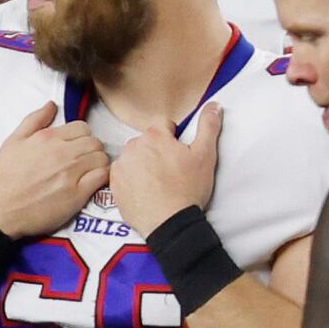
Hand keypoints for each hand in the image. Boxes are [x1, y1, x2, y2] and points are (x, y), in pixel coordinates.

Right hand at [0, 107, 114, 243]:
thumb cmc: (4, 178)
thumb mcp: (12, 142)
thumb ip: (34, 120)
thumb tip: (52, 105)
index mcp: (48, 138)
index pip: (82, 128)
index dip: (81, 136)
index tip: (75, 146)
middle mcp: (62, 153)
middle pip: (95, 142)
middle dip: (91, 150)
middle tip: (82, 160)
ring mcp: (71, 173)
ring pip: (102, 158)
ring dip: (98, 163)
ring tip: (87, 172)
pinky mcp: (77, 194)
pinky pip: (102, 176)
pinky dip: (101, 177)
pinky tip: (91, 182)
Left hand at [106, 99, 224, 236]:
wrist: (169, 222)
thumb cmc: (188, 188)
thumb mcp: (205, 155)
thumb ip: (208, 126)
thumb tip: (214, 105)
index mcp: (154, 136)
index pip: (163, 125)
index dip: (174, 137)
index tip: (180, 153)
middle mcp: (132, 147)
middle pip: (147, 140)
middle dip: (158, 150)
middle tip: (171, 170)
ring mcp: (121, 166)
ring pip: (134, 157)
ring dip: (144, 164)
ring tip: (159, 182)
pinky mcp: (114, 184)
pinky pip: (123, 174)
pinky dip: (132, 179)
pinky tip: (146, 190)